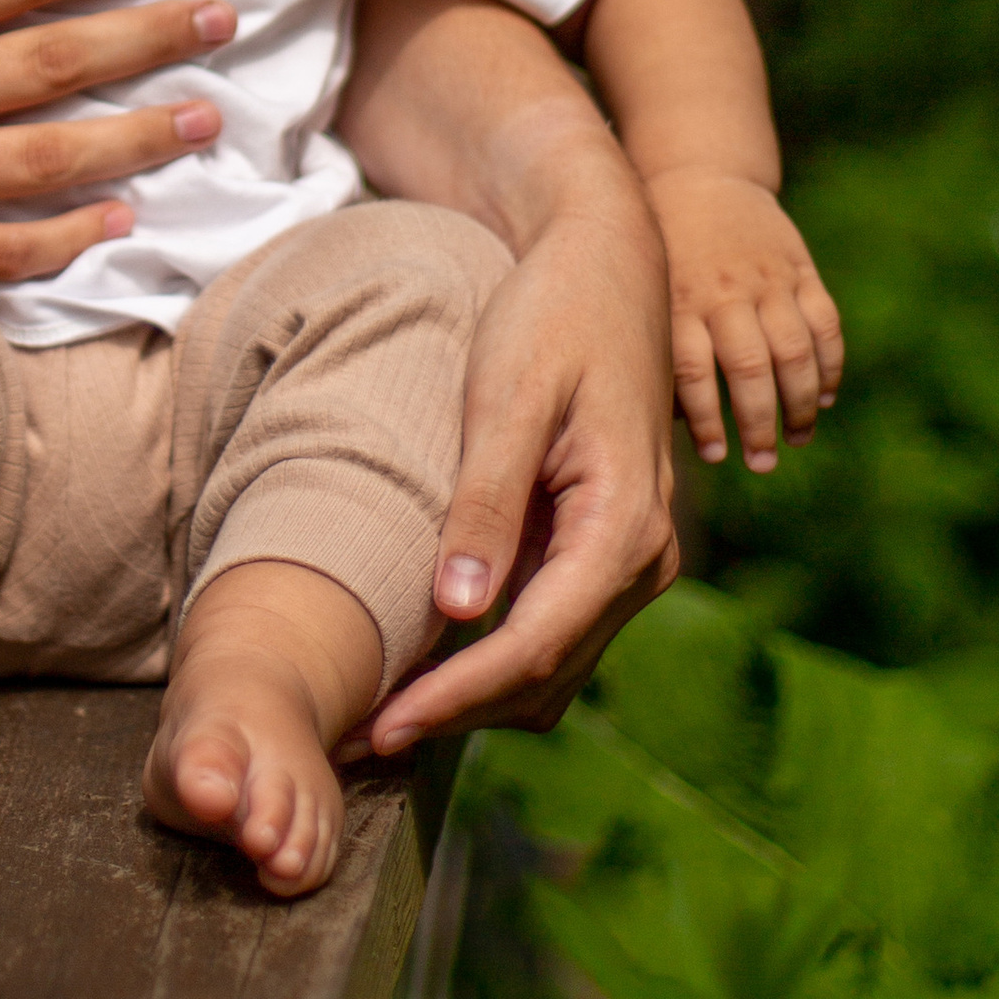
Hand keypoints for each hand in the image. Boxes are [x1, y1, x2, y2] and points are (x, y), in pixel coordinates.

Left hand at [365, 161, 678, 750]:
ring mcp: (629, 558)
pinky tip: (423, 654)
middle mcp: (642, 559)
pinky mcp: (604, 547)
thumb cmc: (553, 316)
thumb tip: (461, 613)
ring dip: (474, 696)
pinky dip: (492, 657)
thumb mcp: (509, 398)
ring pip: (551, 665)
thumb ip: (487, 504)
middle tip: (356, 735)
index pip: (532, 648)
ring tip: (378, 708)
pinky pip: (551, 627)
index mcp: (624, 527)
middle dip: (455, 713)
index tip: (380, 727)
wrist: (609, 263)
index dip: (454, 698)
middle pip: (544, 674)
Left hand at [644, 165, 842, 469]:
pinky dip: (829, 364)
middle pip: (750, 367)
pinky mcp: (800, 268)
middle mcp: (723, 291)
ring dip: (800, 403)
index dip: (706, 420)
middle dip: (759, 423)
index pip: (693, 371)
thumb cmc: (663, 253)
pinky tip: (824, 396)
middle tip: (762, 461)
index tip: (715, 456)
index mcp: (678, 300)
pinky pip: (824, 323)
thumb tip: (670, 426)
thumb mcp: (649, 292)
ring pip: (794, 350)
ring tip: (798, 437)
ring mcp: (766, 279)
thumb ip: (659, 349)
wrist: (697, 175)